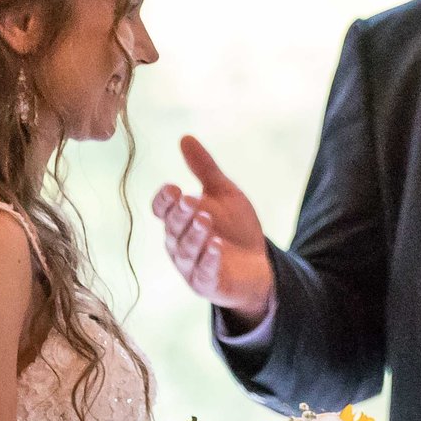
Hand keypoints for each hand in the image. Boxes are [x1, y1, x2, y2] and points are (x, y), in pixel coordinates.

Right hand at [151, 136, 276, 322]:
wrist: (258, 263)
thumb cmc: (235, 228)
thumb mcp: (224, 193)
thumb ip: (204, 169)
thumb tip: (185, 138)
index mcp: (178, 220)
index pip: (162, 208)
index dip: (164, 200)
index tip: (173, 188)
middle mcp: (178, 242)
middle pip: (172, 227)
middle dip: (181, 214)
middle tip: (190, 201)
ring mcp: (190, 265)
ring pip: (185, 250)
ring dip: (194, 235)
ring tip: (205, 220)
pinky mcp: (206, 283)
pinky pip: (203, 272)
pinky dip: (208, 260)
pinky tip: (216, 247)